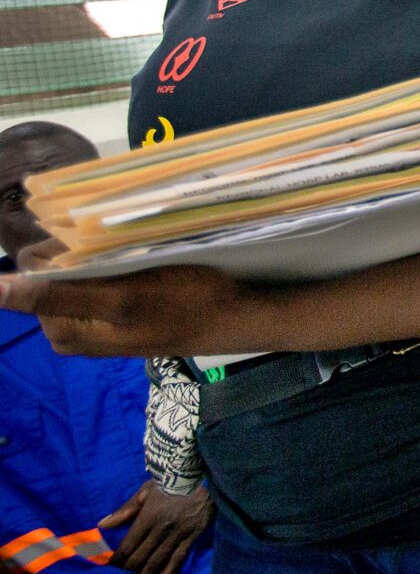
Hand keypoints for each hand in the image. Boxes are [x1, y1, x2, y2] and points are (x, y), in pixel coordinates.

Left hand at [0, 264, 258, 356]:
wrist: (232, 318)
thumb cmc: (184, 305)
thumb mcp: (121, 300)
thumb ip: (56, 296)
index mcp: (60, 330)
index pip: (32, 271)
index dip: (62, 248)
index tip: (100, 242)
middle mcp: (66, 330)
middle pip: (51, 272)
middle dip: (79, 254)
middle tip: (124, 250)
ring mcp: (89, 323)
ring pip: (74, 274)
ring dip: (98, 257)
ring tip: (135, 256)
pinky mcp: (110, 315)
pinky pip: (94, 281)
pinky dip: (110, 266)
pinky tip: (138, 265)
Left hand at [102, 481, 213, 573]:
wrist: (201, 477)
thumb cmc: (169, 484)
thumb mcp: (145, 492)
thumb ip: (125, 510)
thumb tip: (102, 525)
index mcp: (147, 518)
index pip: (128, 546)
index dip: (117, 561)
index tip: (110, 569)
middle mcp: (161, 529)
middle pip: (140, 557)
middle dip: (129, 571)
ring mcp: (177, 534)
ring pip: (157, 561)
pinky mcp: (192, 537)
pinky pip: (178, 559)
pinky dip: (167, 573)